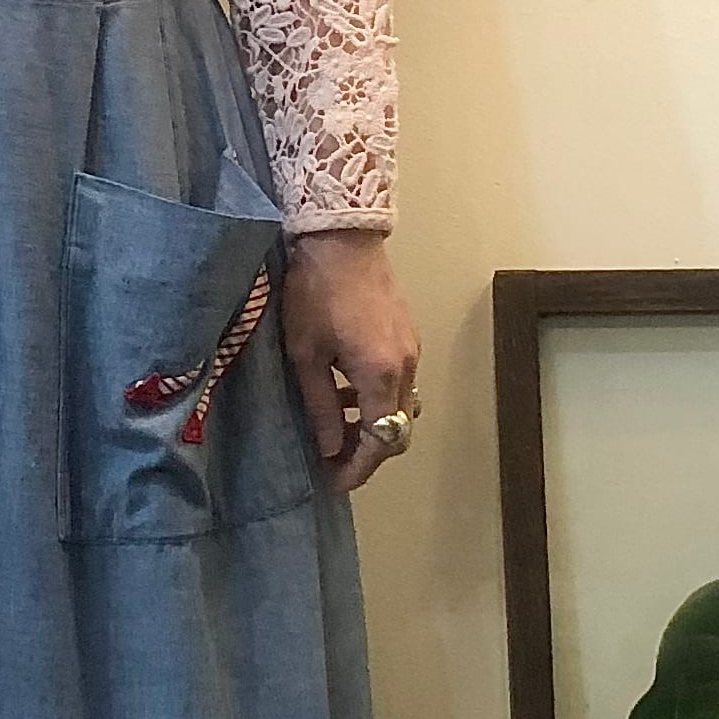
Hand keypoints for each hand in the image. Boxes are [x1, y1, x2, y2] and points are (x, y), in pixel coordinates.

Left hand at [281, 231, 419, 494]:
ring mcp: (412, 350)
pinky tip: (346, 390)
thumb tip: (329, 448)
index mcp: (381, 375)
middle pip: (397, 431)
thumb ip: (321, 406)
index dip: (357, 469)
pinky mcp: (407, 336)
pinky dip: (377, 399)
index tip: (332, 482)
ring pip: (400, 408)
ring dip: (372, 425)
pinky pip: (399, 383)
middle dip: (366, 453)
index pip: (380, 442)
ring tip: (334, 427)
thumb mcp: (305, 355)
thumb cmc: (314, 292)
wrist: (341, 237)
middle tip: (331, 460)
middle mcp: (406, 368)